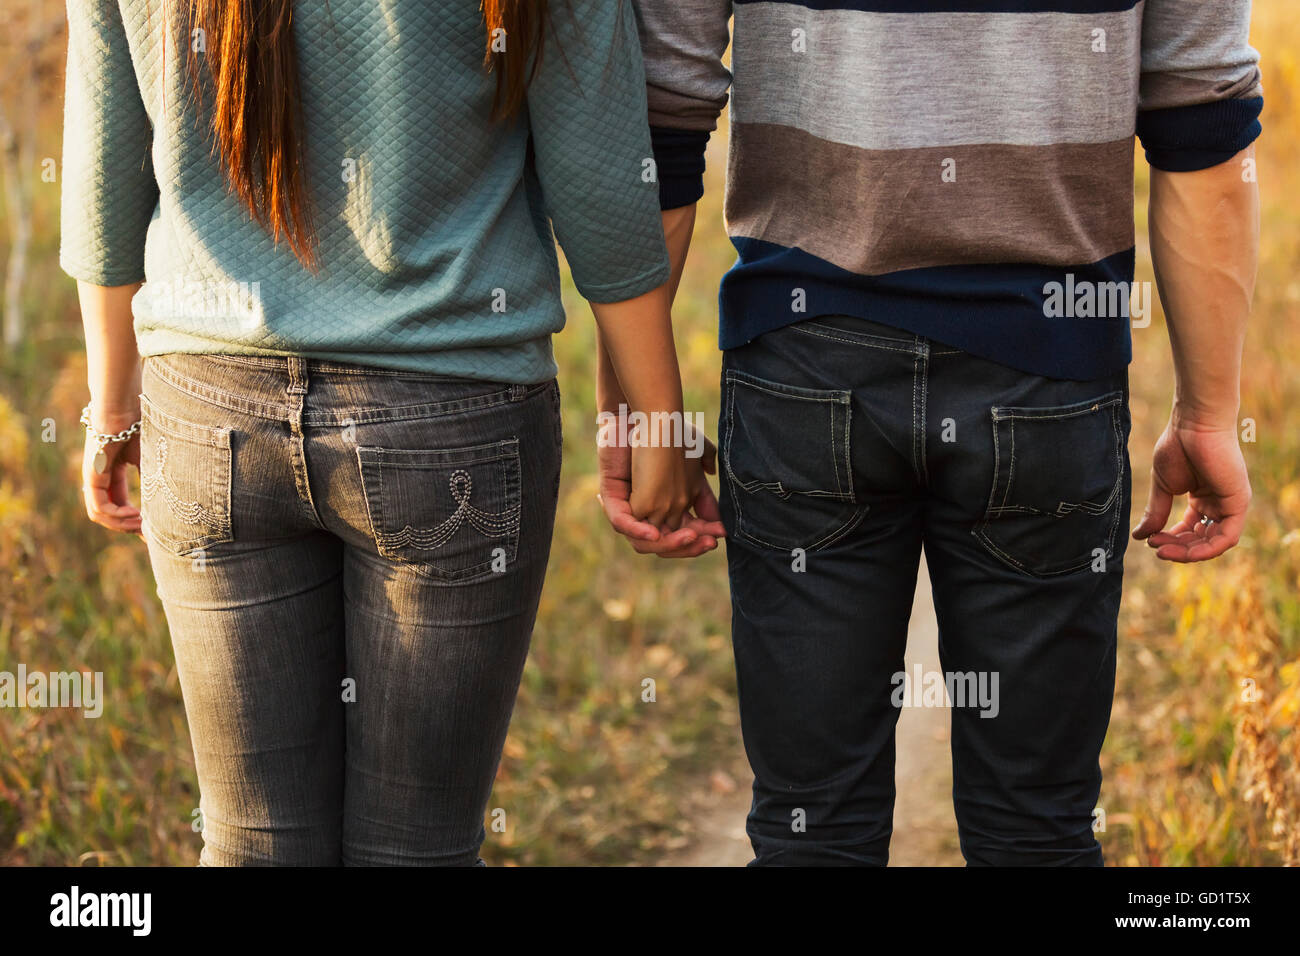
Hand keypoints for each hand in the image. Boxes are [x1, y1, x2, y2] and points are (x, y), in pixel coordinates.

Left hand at [82, 406, 142, 534]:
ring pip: (99, 514)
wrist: (124, 405)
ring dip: (121, 525)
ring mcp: (94, 477)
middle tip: (148, 532)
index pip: (119, 503)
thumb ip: (153, 479)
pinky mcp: (92, 475)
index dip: (134, 519)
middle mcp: (100, 477)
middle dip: (128, 526)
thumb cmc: (139, 425)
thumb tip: (168, 501)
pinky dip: (114, 516)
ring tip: (141, 525)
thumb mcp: (150, 459)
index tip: (152, 529)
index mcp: (112, 472)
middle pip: (108, 513)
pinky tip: (133, 515)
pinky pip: (97, 506)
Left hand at [598, 436, 725, 558]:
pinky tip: (655, 533)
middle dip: (690, 546)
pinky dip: (638, 533)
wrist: (647, 414)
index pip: (684, 534)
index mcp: (667, 509)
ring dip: (670, 544)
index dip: (701, 539)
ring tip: (689, 536)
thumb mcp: (697, 464)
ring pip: (647, 542)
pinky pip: (623, 525)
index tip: (719, 536)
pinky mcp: (613, 498)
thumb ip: (705, 488)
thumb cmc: (672, 434)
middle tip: (709, 542)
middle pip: (668, 544)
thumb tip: (719, 518)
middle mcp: (648, 513)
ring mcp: (629, 508)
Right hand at [1132, 411, 1249, 561]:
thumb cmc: (1178, 447)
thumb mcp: (1162, 487)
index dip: (1170, 540)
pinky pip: (1227, 538)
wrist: (1193, 425)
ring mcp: (1230, 504)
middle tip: (1153, 546)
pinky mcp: (1238, 503)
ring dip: (1188, 552)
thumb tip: (1139, 536)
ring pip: (1213, 543)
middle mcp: (1218, 504)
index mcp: (1202, 499)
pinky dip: (1207, 549)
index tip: (1148, 541)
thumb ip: (1155, 512)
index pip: (1190, 531)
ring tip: (1162, 548)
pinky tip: (1184, 551)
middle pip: (1200, 540)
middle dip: (1176, 548)